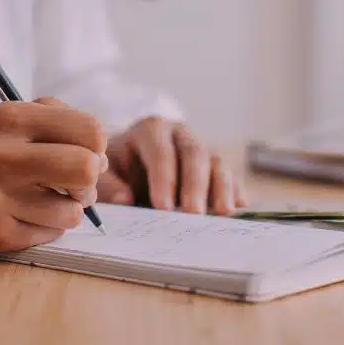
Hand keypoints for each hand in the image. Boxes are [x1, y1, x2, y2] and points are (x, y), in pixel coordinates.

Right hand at [0, 98, 107, 251]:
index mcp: (9, 118)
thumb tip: (101, 158)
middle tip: (77, 182)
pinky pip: (52, 234)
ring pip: (72, 211)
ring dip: (69, 208)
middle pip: (86, 168)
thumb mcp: (14, 118)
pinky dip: (48, 226)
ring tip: (48, 200)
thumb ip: (61, 121)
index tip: (84, 151)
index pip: (89, 130)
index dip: (96, 145)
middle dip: (90, 179)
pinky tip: (25, 215)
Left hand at [96, 117, 246, 214]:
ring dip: (221, 188)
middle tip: (193, 214)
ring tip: (222, 213)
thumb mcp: (105, 171)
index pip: (160, 151)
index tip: (163, 207)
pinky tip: (238, 208)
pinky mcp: (215, 168)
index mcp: (150, 130)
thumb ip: (109, 184)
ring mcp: (201, 149)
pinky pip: (229, 176)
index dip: (164, 178)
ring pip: (217, 163)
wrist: (131, 160)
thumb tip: (126, 199)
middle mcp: (180, 135)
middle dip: (195, 185)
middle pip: (194, 154)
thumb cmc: (117, 166)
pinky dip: (235, 191)